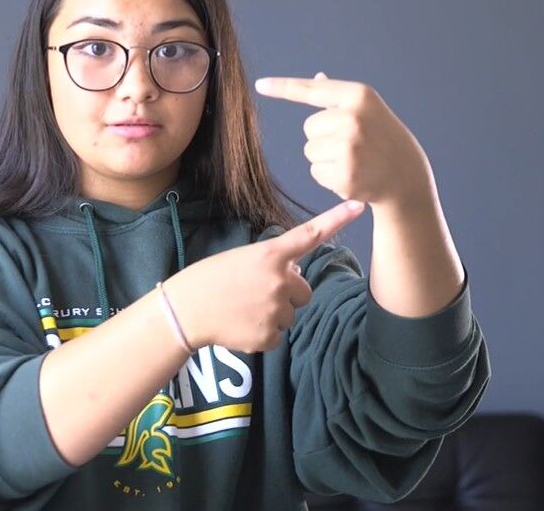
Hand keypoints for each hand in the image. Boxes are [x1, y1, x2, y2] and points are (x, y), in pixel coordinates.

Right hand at [164, 199, 365, 352]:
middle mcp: (279, 280)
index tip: (359, 207)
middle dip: (285, 293)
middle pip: (303, 290)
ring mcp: (276, 310)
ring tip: (242, 309)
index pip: (309, 235)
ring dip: (273, 314)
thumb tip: (294, 275)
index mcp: (270, 255)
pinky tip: (241, 325)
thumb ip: (272, 264)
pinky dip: (262, 334)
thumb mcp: (240, 259)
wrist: (184, 310)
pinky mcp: (269, 336)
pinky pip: (278, 336)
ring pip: (290, 315)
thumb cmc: (209, 280)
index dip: (336, 220)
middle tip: (253, 293)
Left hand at [255, 72, 434, 209]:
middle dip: (324, 137)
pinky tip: (352, 174)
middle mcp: (352, 118)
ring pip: (309, 150)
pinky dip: (328, 177)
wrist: (405, 176)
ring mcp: (349, 147)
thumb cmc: (383, 138)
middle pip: (308, 127)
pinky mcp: (344, 174)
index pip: (311, 90)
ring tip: (354, 159)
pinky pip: (315, 172)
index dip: (282, 87)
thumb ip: (338, 97)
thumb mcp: (367, 110)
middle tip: (353, 144)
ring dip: (325, 158)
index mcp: (358, 96)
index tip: (259, 84)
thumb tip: (316, 79)